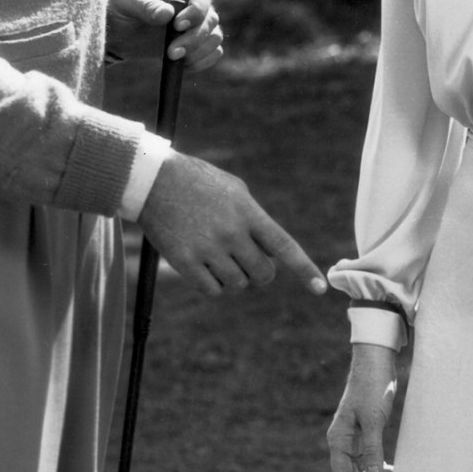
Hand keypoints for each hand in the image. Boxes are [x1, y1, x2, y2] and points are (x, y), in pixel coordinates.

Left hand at [112, 0, 223, 64]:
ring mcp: (195, 25)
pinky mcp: (194, 44)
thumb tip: (167, 14)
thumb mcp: (125, 0)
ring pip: (215, 36)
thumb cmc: (119, 6)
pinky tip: (182, 65)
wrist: (117, 29)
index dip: (198, 9)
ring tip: (173, 58)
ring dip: (199, 51)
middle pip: (211, 18)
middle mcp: (191, 4)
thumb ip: (145, 5)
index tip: (177, 25)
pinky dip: (202, 61)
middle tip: (171, 52)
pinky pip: (212, 52)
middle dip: (194, 37)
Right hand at [139, 151, 324, 294]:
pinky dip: (213, 285)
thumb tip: (272, 252)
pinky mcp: (184, 262)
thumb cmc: (197, 182)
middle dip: (259, 273)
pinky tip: (203, 268)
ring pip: (238, 285)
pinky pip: (213, 291)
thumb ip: (256, 220)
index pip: (284, 247)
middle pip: (263, 275)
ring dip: (234, 279)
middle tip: (245, 261)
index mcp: (248, 213)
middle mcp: (231, 233)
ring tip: (219, 258)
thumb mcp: (235, 191)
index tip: (320, 288)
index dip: (304, 269)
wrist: (152, 180)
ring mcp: (207, 249)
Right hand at [326, 342, 399, 471]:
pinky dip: (380, 466)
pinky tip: (394, 471)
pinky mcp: (365, 433)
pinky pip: (370, 457)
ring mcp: (354, 438)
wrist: (376, 362)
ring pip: (363, 468)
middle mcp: (343, 442)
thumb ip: (373, 450)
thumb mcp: (374, 420)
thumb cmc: (372, 387)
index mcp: (338, 439)